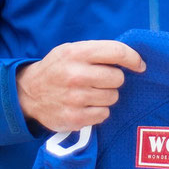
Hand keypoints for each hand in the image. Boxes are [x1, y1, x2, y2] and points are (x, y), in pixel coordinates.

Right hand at [16, 40, 145, 131]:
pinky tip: (85, 105)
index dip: (133, 59)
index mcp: (76, 53)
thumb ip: (98, 52)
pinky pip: (104, 114)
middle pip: (118, 78)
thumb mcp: (72, 50)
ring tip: (90, 93)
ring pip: (113, 97)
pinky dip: (99, 111)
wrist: (28, 93)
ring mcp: (75, 98)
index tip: (139, 65)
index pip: (117, 52)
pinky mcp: (74, 118)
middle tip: (101, 80)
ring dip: (106, 96)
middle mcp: (75, 75)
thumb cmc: (58, 68)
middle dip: (114, 80)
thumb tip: (133, 59)